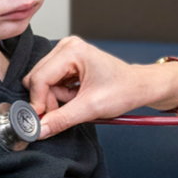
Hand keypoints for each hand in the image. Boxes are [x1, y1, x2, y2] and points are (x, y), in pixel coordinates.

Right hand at [25, 37, 177, 137]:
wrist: (140, 86)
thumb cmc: (123, 90)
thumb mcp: (91, 108)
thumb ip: (62, 119)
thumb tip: (38, 130)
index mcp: (72, 51)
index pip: (39, 78)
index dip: (38, 102)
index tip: (41, 121)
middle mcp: (66, 46)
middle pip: (38, 79)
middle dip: (49, 100)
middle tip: (69, 109)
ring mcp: (66, 52)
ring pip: (43, 82)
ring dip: (56, 98)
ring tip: (78, 101)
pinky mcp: (67, 61)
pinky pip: (51, 82)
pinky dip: (61, 94)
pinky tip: (77, 96)